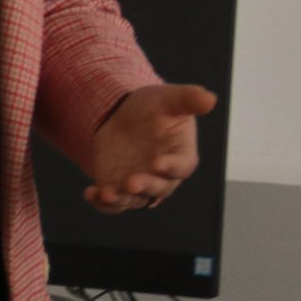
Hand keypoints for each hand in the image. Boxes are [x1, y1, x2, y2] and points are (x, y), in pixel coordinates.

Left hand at [84, 83, 212, 213]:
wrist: (123, 114)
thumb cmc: (153, 107)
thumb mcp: (168, 98)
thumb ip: (188, 99)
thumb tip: (209, 98)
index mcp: (181, 155)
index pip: (181, 166)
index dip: (171, 166)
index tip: (157, 163)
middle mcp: (163, 176)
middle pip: (158, 188)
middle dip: (145, 186)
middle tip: (131, 182)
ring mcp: (140, 184)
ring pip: (134, 200)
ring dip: (120, 200)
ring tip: (105, 194)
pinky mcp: (118, 187)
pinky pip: (112, 202)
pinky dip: (102, 203)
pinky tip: (90, 194)